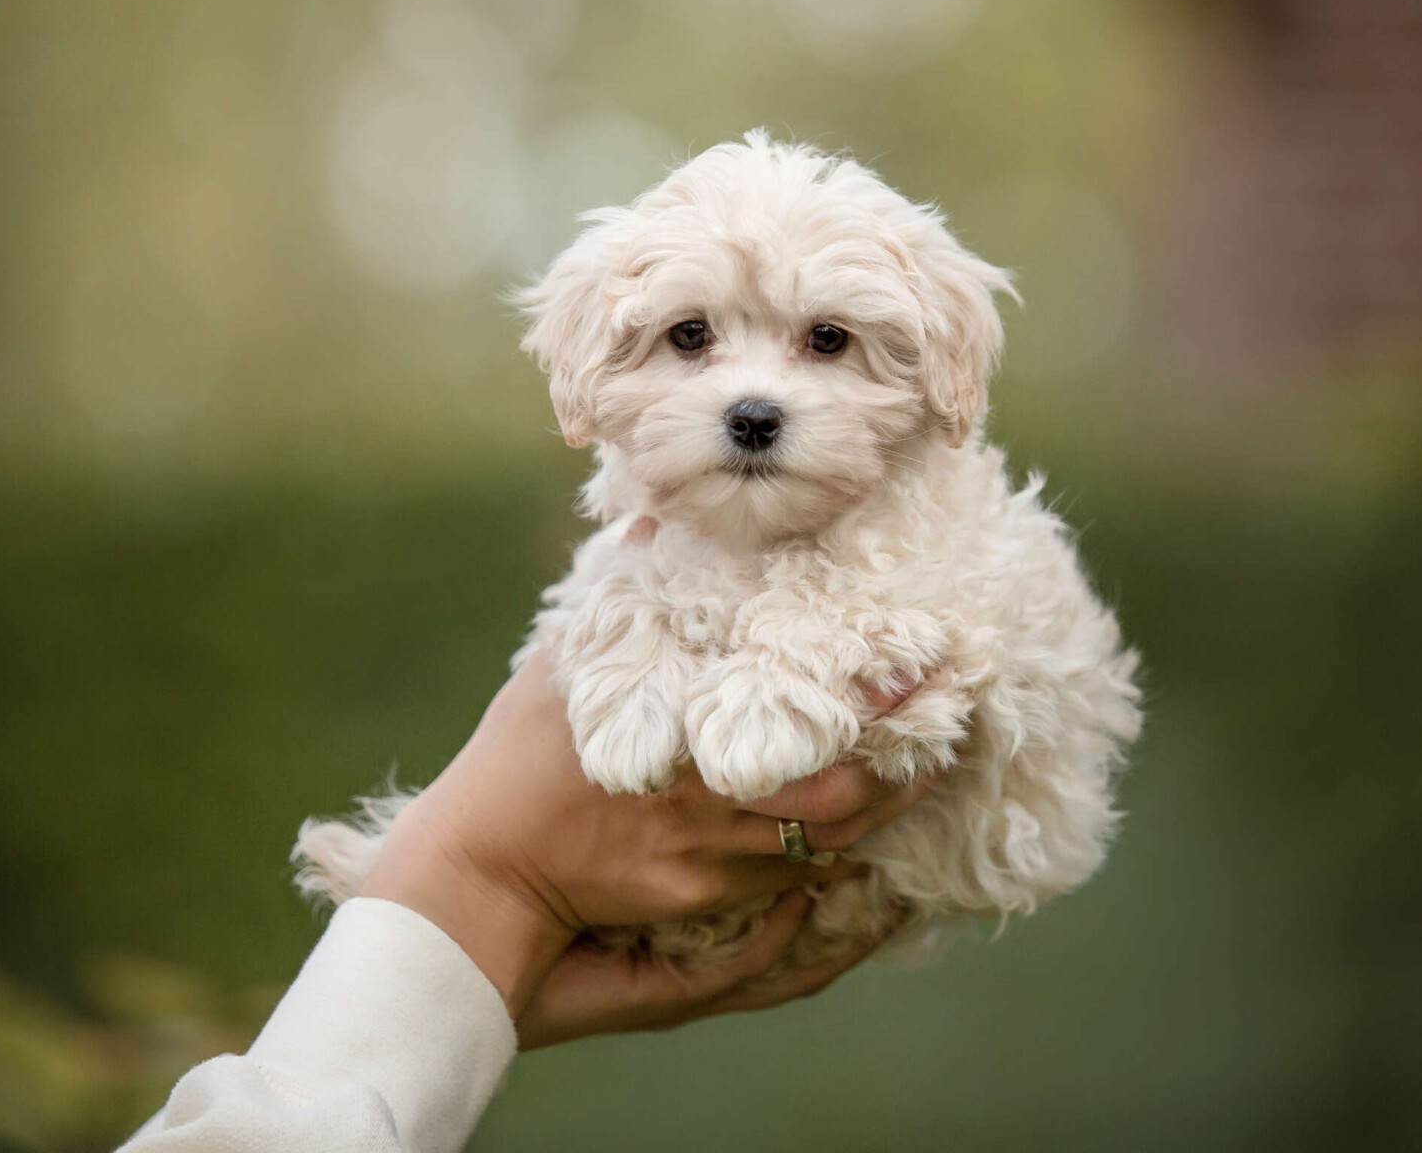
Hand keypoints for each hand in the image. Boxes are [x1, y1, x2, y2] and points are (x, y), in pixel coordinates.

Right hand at [358, 653, 936, 1027]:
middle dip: (908, 770)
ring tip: (924, 771)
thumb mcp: (559, 672)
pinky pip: (789, 884)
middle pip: (843, 802)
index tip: (929, 664)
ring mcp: (707, 866)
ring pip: (827, 846)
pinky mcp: (699, 905)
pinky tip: (859, 831)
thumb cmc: (510, 768)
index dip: (880, 701)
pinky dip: (832, 854)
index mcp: (682, 740)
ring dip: (883, 813)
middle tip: (948, 727)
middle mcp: (707, 809)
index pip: (806, 720)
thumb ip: (616, 598)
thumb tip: (650, 517)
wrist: (472, 889)